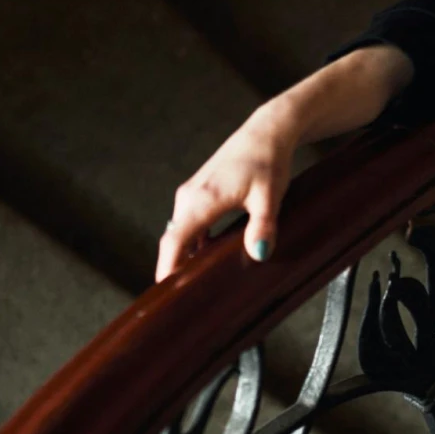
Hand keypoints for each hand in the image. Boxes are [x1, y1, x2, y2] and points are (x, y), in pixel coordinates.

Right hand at [155, 101, 296, 280]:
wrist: (266, 133)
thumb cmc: (268, 162)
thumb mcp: (270, 196)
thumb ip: (263, 226)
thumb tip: (259, 253)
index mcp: (202, 200)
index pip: (175, 241)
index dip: (167, 268)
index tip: (164, 292)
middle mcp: (190, 197)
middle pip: (174, 240)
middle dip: (174, 268)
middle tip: (180, 300)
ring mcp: (192, 194)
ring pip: (181, 233)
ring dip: (184, 256)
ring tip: (193, 285)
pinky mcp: (199, 193)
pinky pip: (190, 224)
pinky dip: (193, 243)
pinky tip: (206, 259)